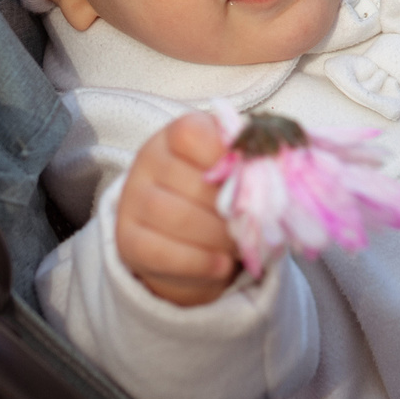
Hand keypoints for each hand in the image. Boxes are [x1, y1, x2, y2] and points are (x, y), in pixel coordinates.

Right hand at [114, 113, 244, 307]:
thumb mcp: (234, 170)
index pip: (191, 134)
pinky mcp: (127, 240)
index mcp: (174, 136)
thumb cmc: (220, 193)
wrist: (190, 239)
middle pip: (191, 183)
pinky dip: (198, 262)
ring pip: (175, 217)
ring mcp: (133, 201)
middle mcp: (148, 162)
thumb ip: (248, 164)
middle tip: (252, 222)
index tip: (249, 176)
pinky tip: (221, 265)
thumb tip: (272, 170)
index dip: (223, 156)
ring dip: (217, 236)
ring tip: (238, 245)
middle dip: (230, 209)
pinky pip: (160, 252)